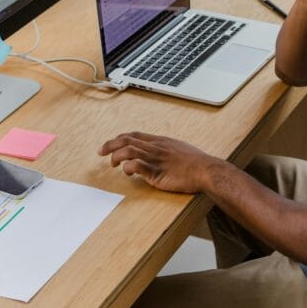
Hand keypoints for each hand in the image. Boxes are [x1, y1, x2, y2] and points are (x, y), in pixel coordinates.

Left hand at [98, 132, 218, 193]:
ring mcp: (155, 159)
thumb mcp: (179, 149)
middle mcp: (155, 147)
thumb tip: (158, 153)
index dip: (120, 138)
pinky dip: (128, 167)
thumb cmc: (196, 162)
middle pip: (127, 139)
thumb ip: (166, 150)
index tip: (110, 143)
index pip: (134, 134)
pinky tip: (127, 172)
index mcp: (160, 141)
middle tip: (100, 151)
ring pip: (128, 150)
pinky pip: (136, 165)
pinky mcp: (156, 172)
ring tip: (113, 164)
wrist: (206, 170)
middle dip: (110, 144)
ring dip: (116, 156)